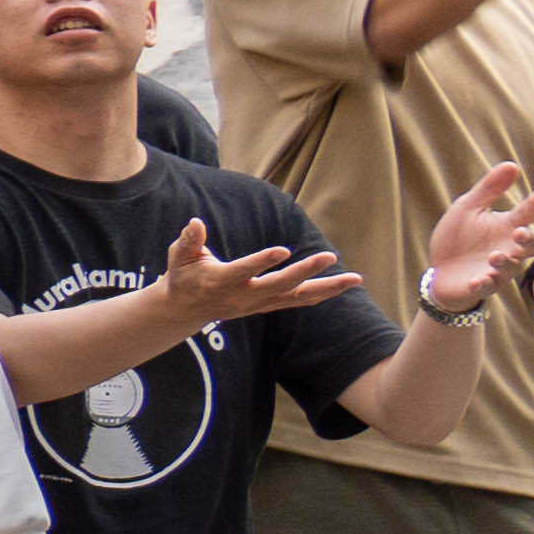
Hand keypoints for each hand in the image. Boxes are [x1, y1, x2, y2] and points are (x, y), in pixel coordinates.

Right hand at [153, 217, 364, 328]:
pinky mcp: (267, 305)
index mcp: (222, 281)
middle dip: (307, 272)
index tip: (283, 250)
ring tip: (355, 279)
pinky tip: (342, 286)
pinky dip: (322, 294)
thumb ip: (188, 240)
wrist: (184, 310)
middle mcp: (245, 295)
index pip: (246, 270)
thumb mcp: (178, 256)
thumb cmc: (183, 276)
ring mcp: (259, 303)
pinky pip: (299, 301)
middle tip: (330, 256)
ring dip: (327, 288)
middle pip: (281, 285)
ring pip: (298, 297)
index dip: (263, 261)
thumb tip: (195, 222)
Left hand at [415, 159, 533, 318]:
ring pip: (513, 268)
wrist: (440, 269)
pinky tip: (476, 280)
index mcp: (507, 227)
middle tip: (520, 232)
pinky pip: (488, 287)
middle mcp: (510, 248)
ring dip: (505, 262)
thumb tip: (513, 164)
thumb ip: (489, 189)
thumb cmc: (459, 237)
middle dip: (531, 240)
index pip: (527, 215)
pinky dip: (484, 283)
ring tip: (494, 256)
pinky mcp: (482, 285)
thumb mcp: (468, 208)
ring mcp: (498, 269)